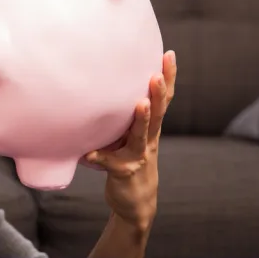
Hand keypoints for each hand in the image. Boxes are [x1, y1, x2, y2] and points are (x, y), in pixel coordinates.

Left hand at [84, 50, 176, 229]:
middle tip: (157, 73)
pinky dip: (99, 157)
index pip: (163, 99)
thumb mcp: (127, 137)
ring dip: (142, 119)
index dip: (168, 77)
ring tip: (140, 103)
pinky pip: (110, 163)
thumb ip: (120, 118)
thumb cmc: (127, 162)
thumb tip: (100, 87)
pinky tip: (88, 154)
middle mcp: (148, 140)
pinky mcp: (123, 172)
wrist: (135, 203)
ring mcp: (138, 156)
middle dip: (159, 92)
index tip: (169, 54)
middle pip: (158, 113)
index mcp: (150, 128)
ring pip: (141, 136)